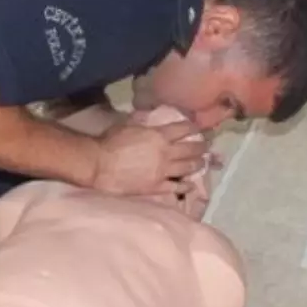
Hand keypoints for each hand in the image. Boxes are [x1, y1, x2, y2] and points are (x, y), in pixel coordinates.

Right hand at [92, 119, 209, 196]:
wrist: (99, 164)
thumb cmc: (109, 142)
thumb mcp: (128, 125)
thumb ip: (143, 124)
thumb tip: (147, 119)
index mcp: (158, 135)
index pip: (183, 129)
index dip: (193, 128)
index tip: (198, 129)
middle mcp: (166, 152)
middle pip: (191, 149)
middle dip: (201, 147)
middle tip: (206, 147)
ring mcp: (163, 171)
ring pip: (187, 168)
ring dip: (198, 164)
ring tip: (203, 163)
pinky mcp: (156, 187)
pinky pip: (176, 187)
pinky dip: (185, 186)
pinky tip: (190, 185)